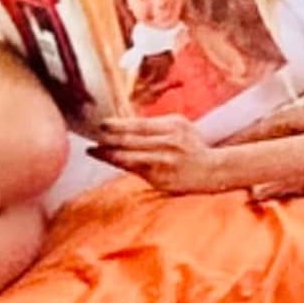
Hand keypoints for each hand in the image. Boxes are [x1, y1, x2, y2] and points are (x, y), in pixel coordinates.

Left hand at [93, 113, 234, 188]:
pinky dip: (119, 164)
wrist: (213, 170)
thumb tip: (126, 123)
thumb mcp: (180, 126)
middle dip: (106, 139)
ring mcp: (163, 162)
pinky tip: (109, 160)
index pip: (138, 125)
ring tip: (93, 150)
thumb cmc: (192, 146)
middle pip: (129, 141)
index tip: (101, 124)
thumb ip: (157, 124)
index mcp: (172, 127)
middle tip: (90, 136)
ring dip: (107, 154)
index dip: (117, 125)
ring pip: (127, 157)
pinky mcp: (160, 179)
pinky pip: (133, 170)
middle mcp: (167, 144)